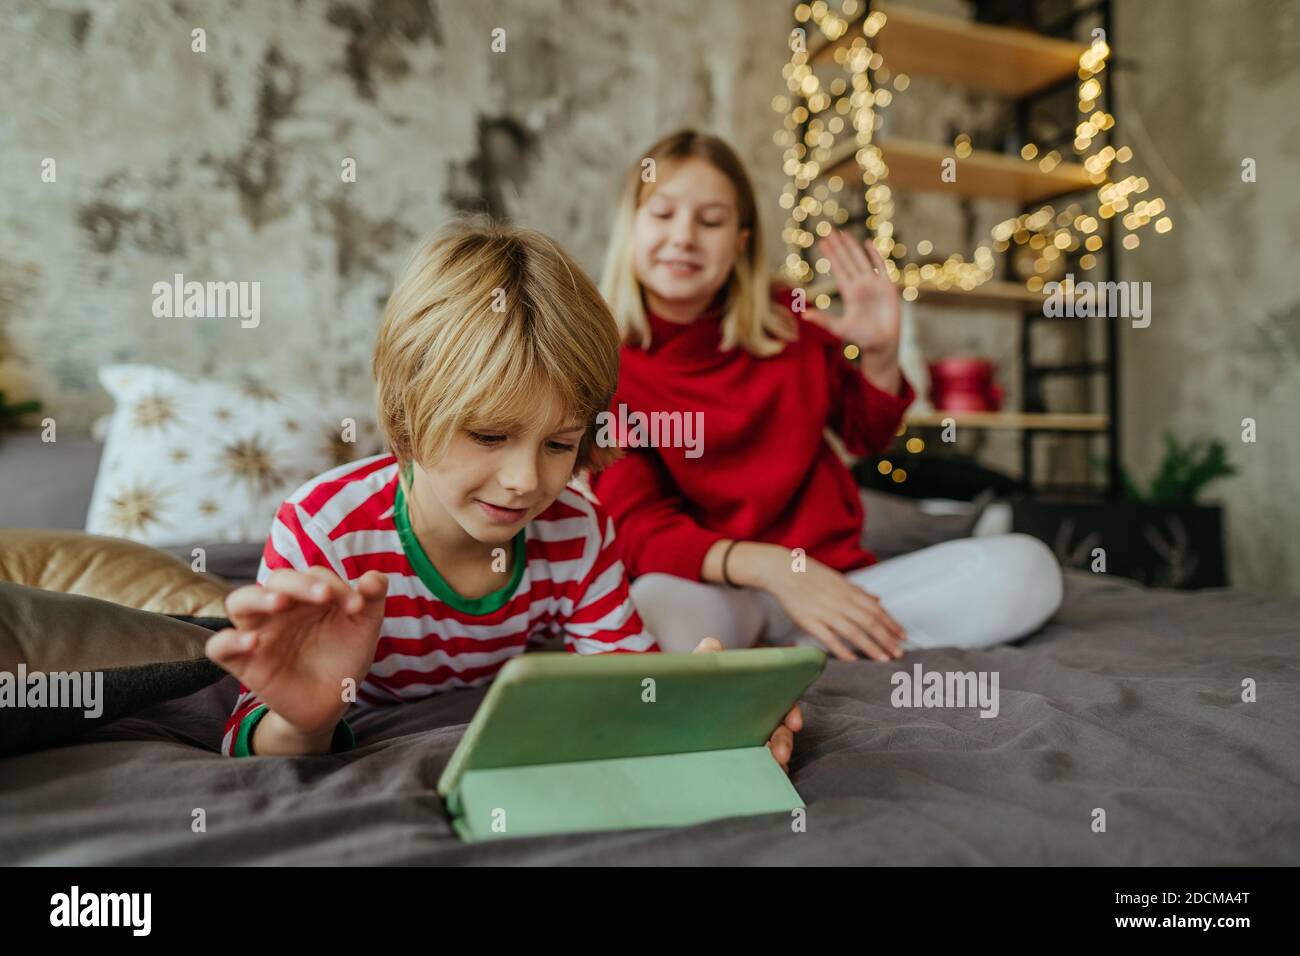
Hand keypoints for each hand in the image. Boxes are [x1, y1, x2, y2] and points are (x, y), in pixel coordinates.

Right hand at [205, 567, 388, 737]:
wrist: (333, 701)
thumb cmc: (344, 655)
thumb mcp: (364, 627)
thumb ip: (372, 599)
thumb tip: (374, 577)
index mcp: (307, 595)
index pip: (312, 576)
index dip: (334, 584)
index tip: (358, 605)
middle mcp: (280, 608)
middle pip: (276, 581)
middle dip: (299, 584)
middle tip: (324, 596)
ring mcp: (260, 632)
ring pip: (239, 601)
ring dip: (257, 597)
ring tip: (279, 603)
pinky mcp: (244, 662)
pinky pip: (218, 646)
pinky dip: (228, 641)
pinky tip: (253, 643)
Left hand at [691, 637, 802, 773]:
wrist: (664, 715)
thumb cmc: (686, 690)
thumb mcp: (694, 672)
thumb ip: (703, 658)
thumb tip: (711, 645)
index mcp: (750, 697)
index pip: (779, 703)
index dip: (791, 712)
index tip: (794, 724)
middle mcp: (753, 720)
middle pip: (778, 731)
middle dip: (784, 742)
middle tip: (780, 754)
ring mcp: (745, 742)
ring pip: (770, 752)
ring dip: (776, 760)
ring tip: (772, 768)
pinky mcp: (734, 760)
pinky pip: (755, 769)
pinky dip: (764, 774)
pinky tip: (762, 778)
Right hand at [757, 550, 906, 662]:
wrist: (782, 570)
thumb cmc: (810, 574)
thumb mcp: (838, 579)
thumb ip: (859, 592)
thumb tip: (879, 600)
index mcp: (848, 590)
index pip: (876, 609)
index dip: (891, 623)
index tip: (903, 636)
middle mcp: (840, 601)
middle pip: (870, 622)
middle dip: (887, 638)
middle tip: (899, 653)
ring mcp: (825, 612)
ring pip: (854, 632)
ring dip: (871, 647)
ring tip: (884, 659)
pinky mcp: (810, 622)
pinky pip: (830, 639)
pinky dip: (843, 650)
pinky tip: (854, 661)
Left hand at [801, 230, 900, 361]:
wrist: (882, 344)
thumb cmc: (861, 338)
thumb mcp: (839, 328)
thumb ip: (823, 320)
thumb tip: (803, 314)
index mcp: (849, 292)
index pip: (838, 269)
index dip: (830, 255)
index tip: (821, 242)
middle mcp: (860, 285)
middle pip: (847, 260)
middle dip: (838, 245)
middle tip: (828, 230)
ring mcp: (874, 284)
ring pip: (861, 260)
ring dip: (853, 247)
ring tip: (843, 233)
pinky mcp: (888, 287)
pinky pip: (881, 267)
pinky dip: (875, 255)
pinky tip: (868, 243)